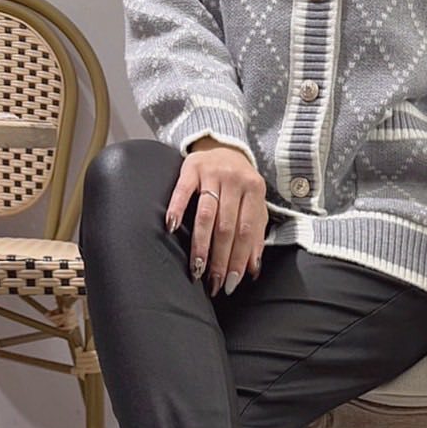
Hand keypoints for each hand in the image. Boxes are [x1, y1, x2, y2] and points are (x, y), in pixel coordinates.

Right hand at [164, 139, 267, 295]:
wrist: (224, 145)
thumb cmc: (240, 183)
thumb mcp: (254, 204)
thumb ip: (255, 234)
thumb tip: (253, 269)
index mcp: (254, 190)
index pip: (246, 231)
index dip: (238, 259)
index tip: (230, 282)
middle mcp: (234, 181)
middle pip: (227, 227)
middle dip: (220, 259)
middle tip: (214, 283)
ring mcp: (211, 173)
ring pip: (206, 214)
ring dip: (201, 244)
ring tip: (197, 268)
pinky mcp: (190, 168)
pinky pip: (182, 191)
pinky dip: (176, 209)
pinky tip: (171, 227)